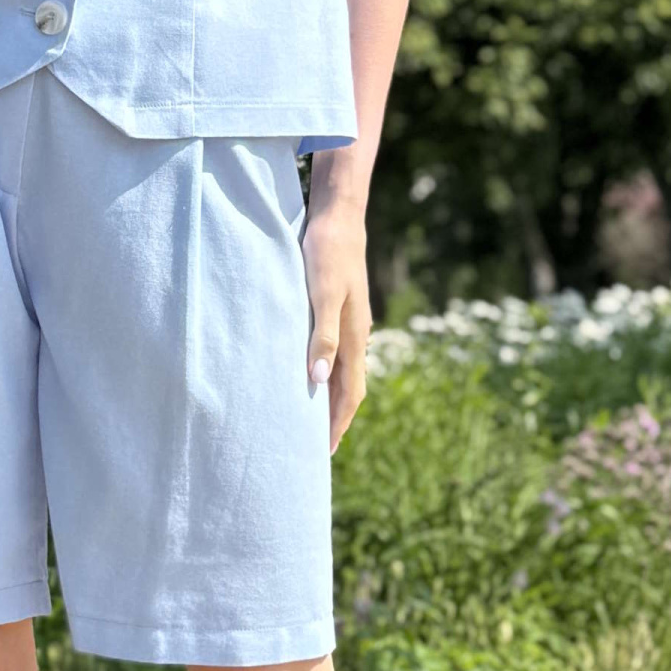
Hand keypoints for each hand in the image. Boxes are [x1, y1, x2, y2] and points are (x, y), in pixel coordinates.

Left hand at [302, 205, 371, 453]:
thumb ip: (322, 336)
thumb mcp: (321, 295)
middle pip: (351, 389)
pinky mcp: (342, 311)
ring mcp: (351, 324)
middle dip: (337, 419)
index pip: (349, 393)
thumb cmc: (327, 254)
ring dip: (332, 399)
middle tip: (319, 448)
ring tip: (314, 420)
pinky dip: (328, 374)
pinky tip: (313, 375)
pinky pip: (338, 354)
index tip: (325, 452)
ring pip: (345, 372)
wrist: (339, 218)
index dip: (337, 423)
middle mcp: (357, 335)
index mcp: (354, 337)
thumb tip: (319, 379)